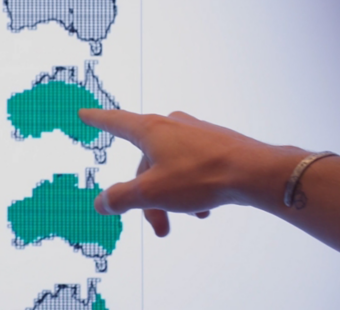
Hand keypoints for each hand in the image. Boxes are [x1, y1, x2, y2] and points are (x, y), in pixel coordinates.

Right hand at [78, 109, 306, 236]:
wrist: (255, 172)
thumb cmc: (201, 176)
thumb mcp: (152, 193)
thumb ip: (120, 198)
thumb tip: (100, 203)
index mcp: (151, 130)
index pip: (116, 122)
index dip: (97, 120)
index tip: (84, 114)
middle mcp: (171, 125)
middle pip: (145, 162)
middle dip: (147, 196)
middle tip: (157, 225)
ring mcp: (195, 133)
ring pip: (170, 167)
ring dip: (170, 195)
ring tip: (185, 217)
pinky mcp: (215, 144)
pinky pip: (192, 167)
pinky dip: (191, 188)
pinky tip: (203, 208)